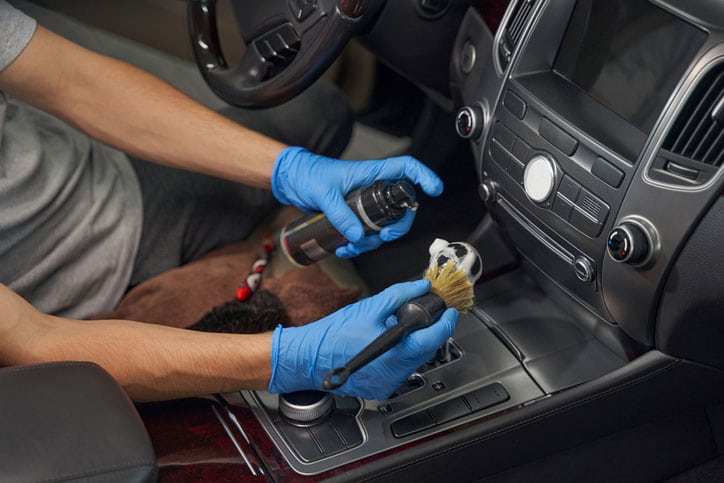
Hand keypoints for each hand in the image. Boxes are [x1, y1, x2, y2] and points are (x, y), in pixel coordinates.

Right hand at [268, 280, 457, 399]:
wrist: (308, 357)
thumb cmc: (333, 334)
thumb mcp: (370, 307)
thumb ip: (400, 295)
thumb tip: (420, 287)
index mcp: (396, 352)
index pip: (434, 338)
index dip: (446, 322)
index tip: (449, 311)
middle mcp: (395, 373)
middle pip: (426, 350)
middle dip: (429, 331)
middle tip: (426, 314)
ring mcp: (388, 384)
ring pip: (414, 361)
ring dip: (415, 343)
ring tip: (399, 328)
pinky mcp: (381, 388)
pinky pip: (400, 370)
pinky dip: (401, 355)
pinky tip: (389, 344)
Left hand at [271, 147, 443, 256]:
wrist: (292, 181)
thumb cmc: (308, 175)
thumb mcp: (324, 194)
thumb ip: (340, 214)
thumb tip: (357, 235)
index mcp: (371, 173)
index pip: (406, 169)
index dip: (423, 177)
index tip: (434, 190)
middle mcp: (372, 188)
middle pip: (401, 207)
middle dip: (397, 227)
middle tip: (383, 237)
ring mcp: (364, 203)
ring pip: (383, 226)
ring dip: (372, 242)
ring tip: (351, 247)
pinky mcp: (354, 215)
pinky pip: (366, 234)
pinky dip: (358, 245)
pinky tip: (344, 249)